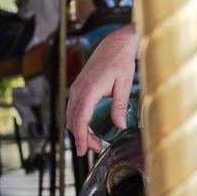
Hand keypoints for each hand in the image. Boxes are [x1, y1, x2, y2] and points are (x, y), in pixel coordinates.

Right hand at [66, 24, 137, 155]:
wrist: (114, 45)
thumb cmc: (121, 63)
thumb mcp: (124, 85)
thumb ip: (120, 106)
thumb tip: (120, 126)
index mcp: (89, 90)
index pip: (80, 120)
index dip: (81, 137)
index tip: (83, 150)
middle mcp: (78, 90)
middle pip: (73, 120)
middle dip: (81, 137)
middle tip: (95, 148)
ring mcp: (76, 88)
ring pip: (71, 115)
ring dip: (79, 130)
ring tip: (93, 141)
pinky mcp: (78, 87)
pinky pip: (73, 108)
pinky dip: (78, 120)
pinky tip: (88, 127)